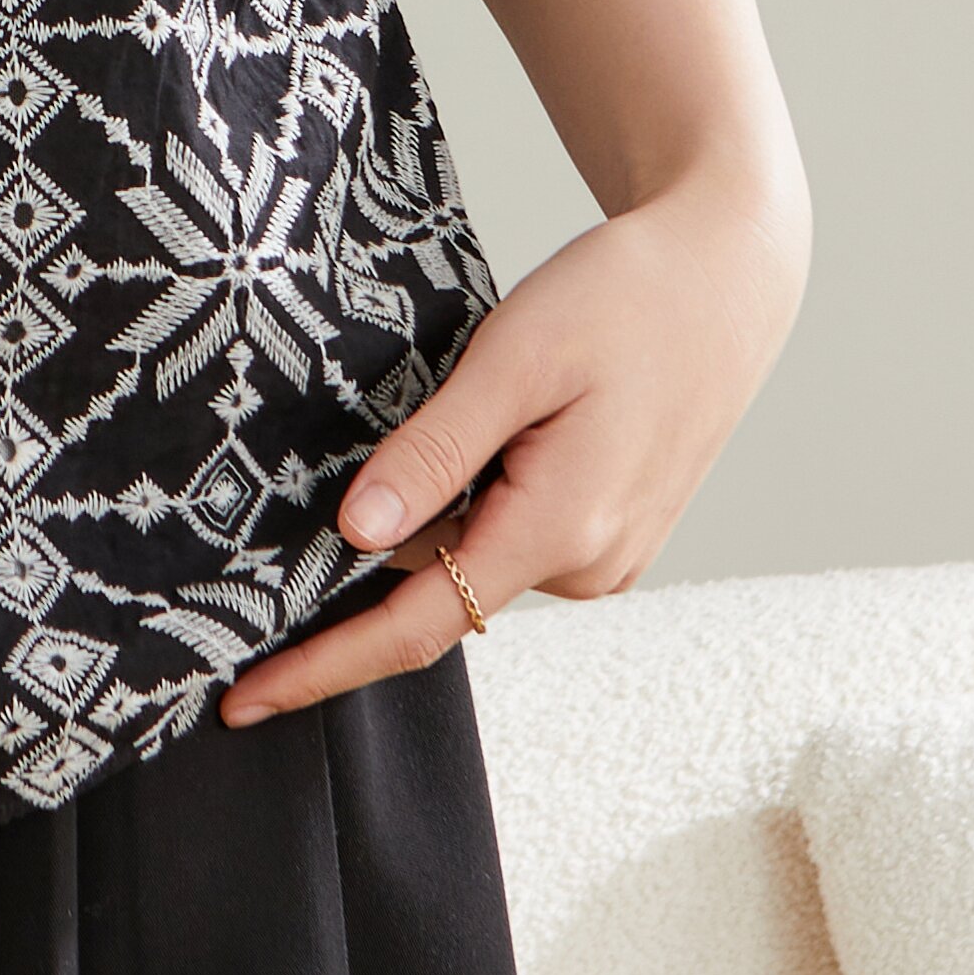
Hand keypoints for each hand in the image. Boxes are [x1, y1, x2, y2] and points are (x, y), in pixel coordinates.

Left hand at [220, 156, 807, 723]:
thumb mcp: (515, 359)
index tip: (244, 698)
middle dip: (356, 581)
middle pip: (437, 595)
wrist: (728, 276)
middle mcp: (590, 564)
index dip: (324, 666)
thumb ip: (434, 453)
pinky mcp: (613, 530)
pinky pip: (511, 539)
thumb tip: (357, 534)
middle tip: (269, 544)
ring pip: (474, 561)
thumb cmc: (626, 297)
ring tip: (405, 443)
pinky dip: (465, 512)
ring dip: (420, 530)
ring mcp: (609, 554)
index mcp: (561, 530)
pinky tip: (463, 447)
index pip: (416, 626)